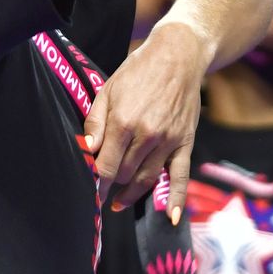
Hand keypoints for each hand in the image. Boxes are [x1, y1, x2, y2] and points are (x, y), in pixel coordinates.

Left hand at [81, 22, 209, 217]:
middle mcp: (147, 135)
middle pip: (125, 174)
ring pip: (147, 178)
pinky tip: (169, 217)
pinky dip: (175, 199)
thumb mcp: (108, 90)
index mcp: (124, 121)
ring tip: (119, 202)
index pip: (107, 165)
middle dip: (112, 185)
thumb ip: (96, 122)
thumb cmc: (138, 71)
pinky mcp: (185, 142)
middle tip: (102, 191)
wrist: (178, 56)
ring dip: (132, 194)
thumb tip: (87, 151)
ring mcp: (168, 141)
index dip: (97, 182)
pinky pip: (180, 176)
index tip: (90, 191)